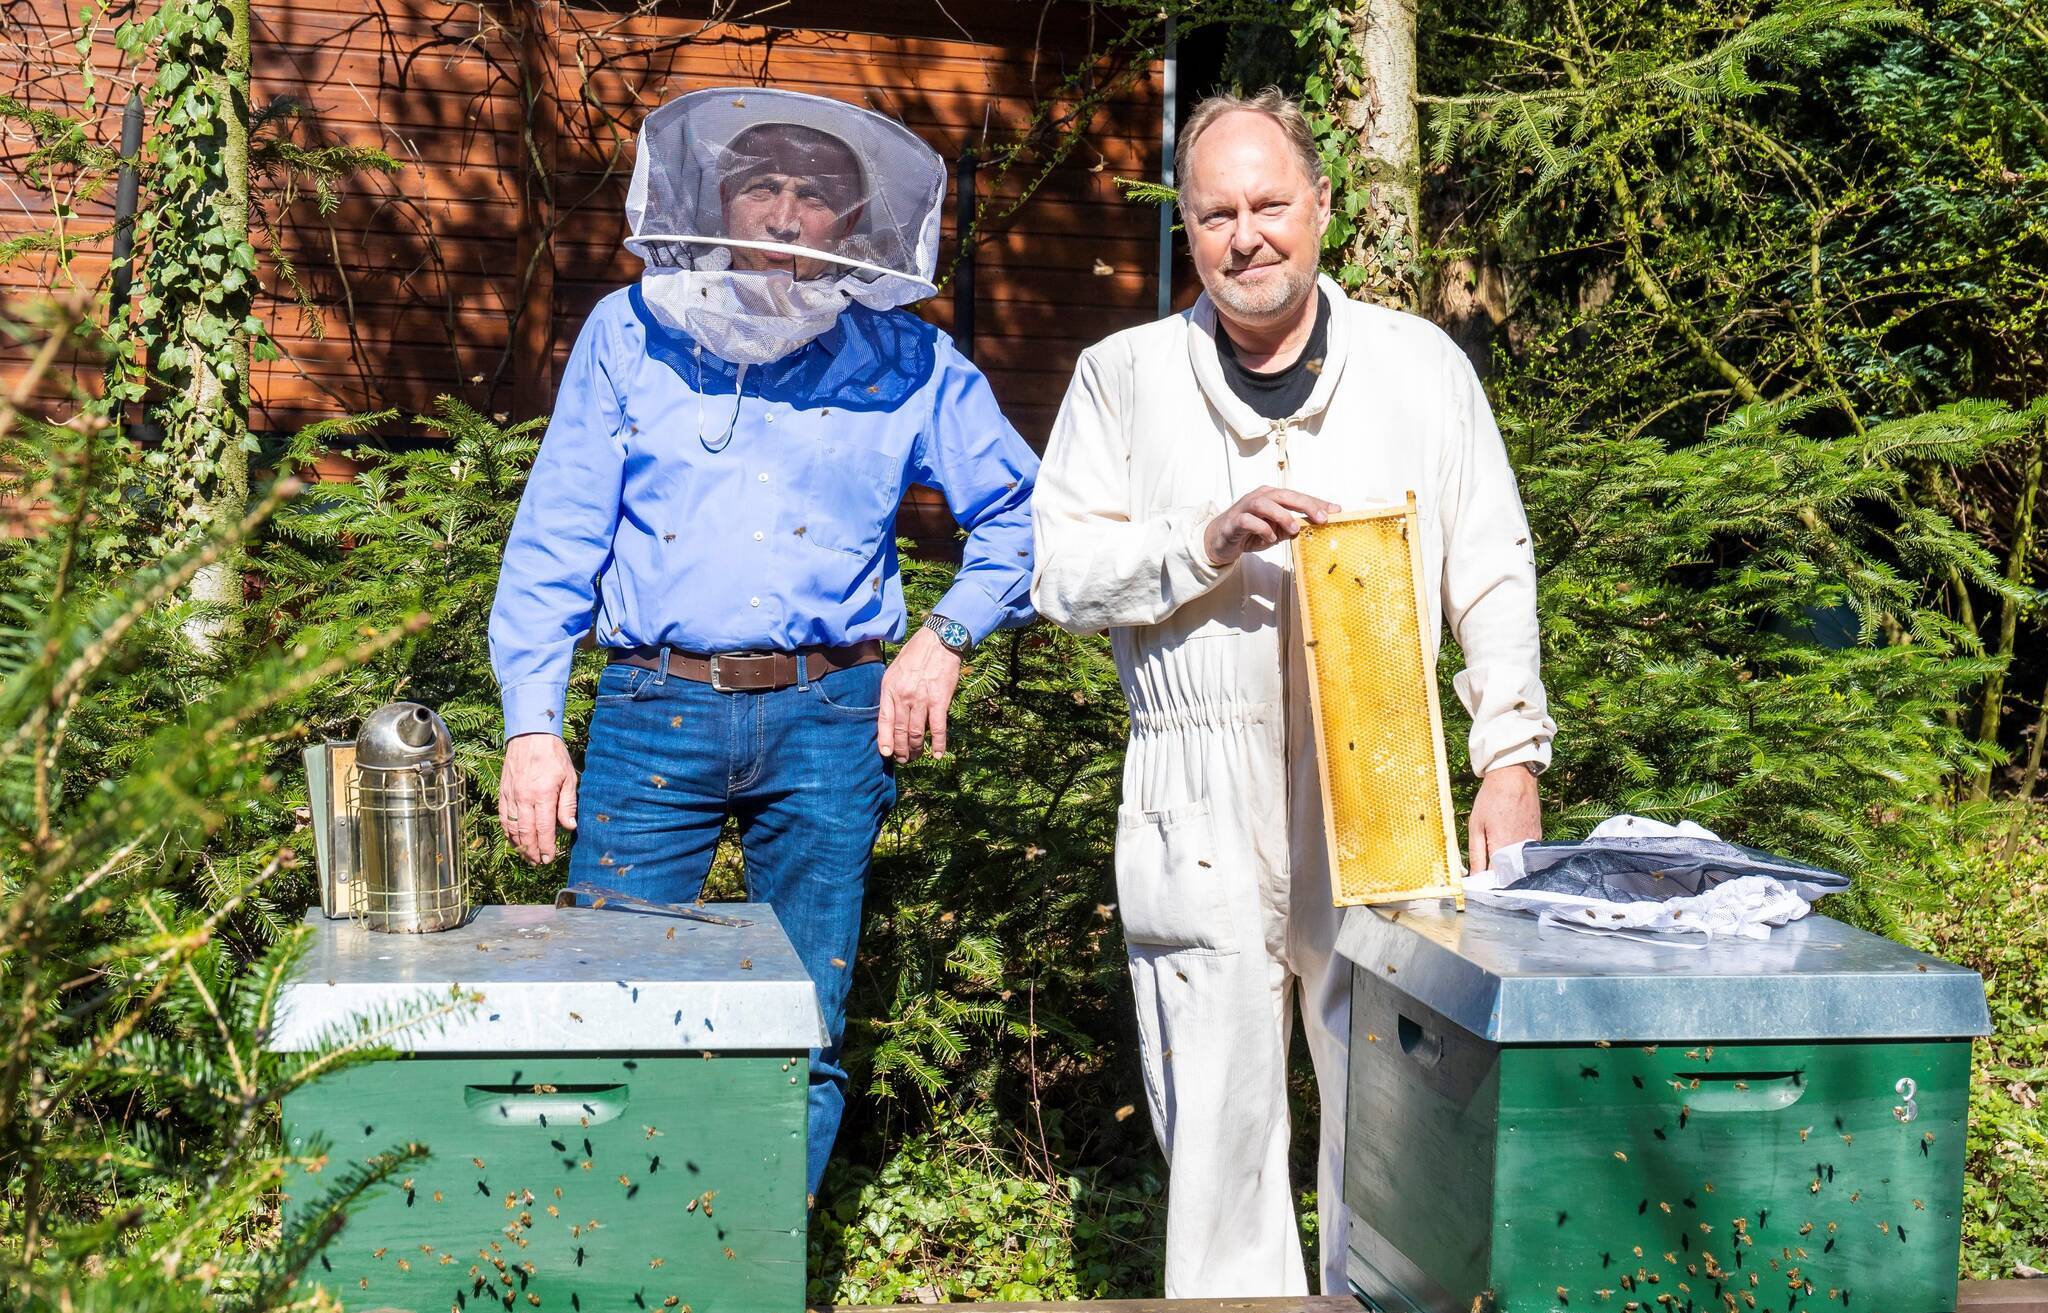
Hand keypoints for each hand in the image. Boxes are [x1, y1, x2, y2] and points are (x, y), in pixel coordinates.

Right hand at [500, 732, 577, 864]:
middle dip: (532, 851)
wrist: (530, 735)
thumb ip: (568, 804)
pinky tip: (514, 840)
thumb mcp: (569, 777)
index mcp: (542, 795)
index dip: (546, 847)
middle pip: (526, 833)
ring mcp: (511, 796)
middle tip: (538, 863)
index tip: (549, 859)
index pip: (543, 829)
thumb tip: (569, 827)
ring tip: (527, 856)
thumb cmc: (553, 756)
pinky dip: (508, 832)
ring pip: (512, 828)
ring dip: (519, 845)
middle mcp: (524, 798)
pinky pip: (503, 817)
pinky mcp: (503, 792)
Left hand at [877, 627, 963, 761]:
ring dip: (916, 749)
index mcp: (889, 689)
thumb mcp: (894, 670)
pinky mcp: (940, 701)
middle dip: (901, 749)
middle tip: (903, 759)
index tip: (886, 753)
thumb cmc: (916, 654)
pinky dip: (938, 744)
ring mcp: (921, 700)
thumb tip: (891, 712)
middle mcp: (903, 697)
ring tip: (915, 757)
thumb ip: (891, 691)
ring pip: (917, 733)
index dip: (885, 740)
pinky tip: (938, 755)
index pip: (884, 721)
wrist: (939, 641)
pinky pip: (938, 728)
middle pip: (900, 731)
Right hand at [1203, 486, 1340, 566]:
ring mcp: (1245, 507)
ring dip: (1282, 515)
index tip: (1336, 510)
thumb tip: (1315, 527)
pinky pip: (1248, 521)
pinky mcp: (1234, 521)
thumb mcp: (1276, 531)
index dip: (1317, 502)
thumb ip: (1292, 527)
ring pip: (1265, 503)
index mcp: (1272, 497)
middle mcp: (1260, 497)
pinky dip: (1261, 529)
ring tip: (1293, 529)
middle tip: (1321, 518)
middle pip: (1284, 495)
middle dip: (1304, 504)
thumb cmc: (1250, 532)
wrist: (1220, 540)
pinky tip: (1269, 539)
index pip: (1298, 497)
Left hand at [1468, 764, 1540, 874]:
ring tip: (1496, 856)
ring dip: (1508, 866)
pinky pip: (1527, 854)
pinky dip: (1518, 856)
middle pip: (1511, 875)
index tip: (1479, 883)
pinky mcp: (1538, 837)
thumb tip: (1475, 877)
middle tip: (1486, 869)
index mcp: (1503, 848)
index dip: (1487, 883)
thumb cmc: (1491, 799)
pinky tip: (1508, 846)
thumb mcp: (1476, 826)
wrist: (1514, 777)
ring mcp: (1532, 843)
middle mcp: (1521, 849)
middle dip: (1498, 876)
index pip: (1497, 879)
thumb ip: (1476, 854)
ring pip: (1520, 865)